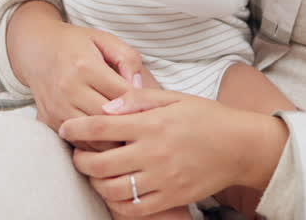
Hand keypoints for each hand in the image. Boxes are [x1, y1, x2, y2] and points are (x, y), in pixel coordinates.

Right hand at [7, 4, 144, 143]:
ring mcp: (56, 108)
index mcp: (85, 67)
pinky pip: (78, 143)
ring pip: (93, 138)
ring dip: (113, 141)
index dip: (142, 106)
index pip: (122, 96)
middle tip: (147, 130)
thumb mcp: (105, 40)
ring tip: (129, 137)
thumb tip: (140, 87)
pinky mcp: (49, 121)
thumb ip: (128, 59)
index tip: (154, 111)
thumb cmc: (76, 44)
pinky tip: (108, 138)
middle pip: (108, 121)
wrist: (36, 50)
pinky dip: (95, 145)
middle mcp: (68, 89)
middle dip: (130, 127)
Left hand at [58, 89, 288, 215]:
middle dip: (80, 158)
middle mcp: (154, 153)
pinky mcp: (171, 198)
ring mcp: (162, 179)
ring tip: (96, 172)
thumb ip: (137, 99)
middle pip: (99, 162)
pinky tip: (115, 191)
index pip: (101, 126)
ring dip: (96, 181)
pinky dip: (117, 203)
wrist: (240, 146)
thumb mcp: (173, 97)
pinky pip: (134, 209)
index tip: (65, 128)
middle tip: (79, 153)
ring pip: (112, 189)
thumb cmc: (205, 117)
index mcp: (152, 124)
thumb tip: (105, 106)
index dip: (76, 128)